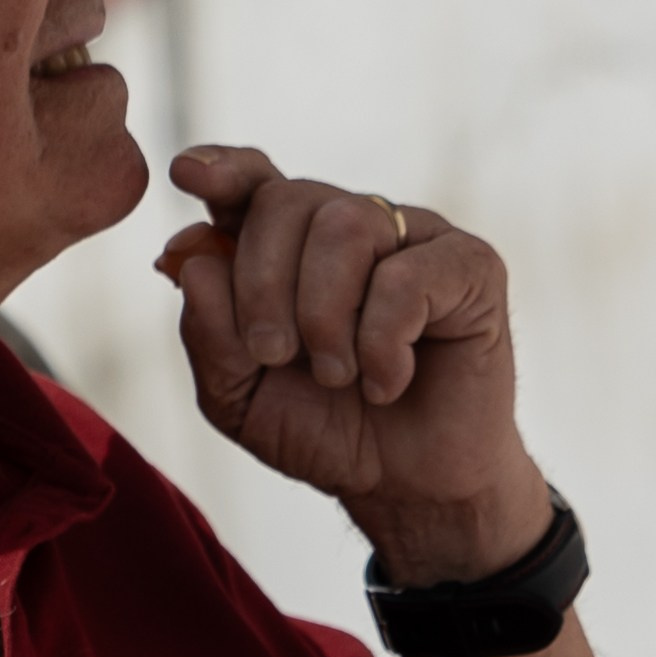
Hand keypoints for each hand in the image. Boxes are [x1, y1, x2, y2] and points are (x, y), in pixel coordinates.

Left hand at [160, 146, 552, 582]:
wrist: (404, 487)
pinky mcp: (469, 265)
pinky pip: (408, 274)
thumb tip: (186, 254)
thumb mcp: (238, 398)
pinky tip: (387, 382)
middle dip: (262, 283)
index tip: (187, 173)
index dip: (223, 169)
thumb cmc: (324, 432)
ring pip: (347, 224)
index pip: (252, 182)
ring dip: (323, 314)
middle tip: (273, 355)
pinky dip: (382, 341)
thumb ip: (206, 331)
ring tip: (334, 375)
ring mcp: (412, 238)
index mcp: (289, 245)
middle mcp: (350, 227)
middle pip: (287, 200)